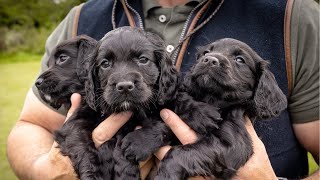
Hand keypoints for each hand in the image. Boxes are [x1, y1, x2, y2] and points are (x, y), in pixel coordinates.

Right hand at [40, 93, 152, 178]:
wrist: (60, 173)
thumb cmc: (66, 149)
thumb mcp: (68, 131)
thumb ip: (74, 114)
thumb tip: (77, 96)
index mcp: (87, 146)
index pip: (103, 133)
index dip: (116, 121)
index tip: (129, 111)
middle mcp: (98, 159)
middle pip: (119, 149)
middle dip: (133, 137)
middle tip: (145, 125)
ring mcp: (107, 170)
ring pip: (128, 162)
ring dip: (141, 149)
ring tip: (150, 136)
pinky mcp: (113, 176)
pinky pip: (133, 171)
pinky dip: (143, 162)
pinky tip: (151, 151)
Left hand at [155, 109, 276, 179]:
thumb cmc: (254, 161)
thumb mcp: (249, 139)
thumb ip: (241, 123)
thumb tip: (239, 107)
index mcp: (209, 149)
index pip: (187, 134)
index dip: (174, 123)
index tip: (164, 112)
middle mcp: (199, 163)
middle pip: (171, 153)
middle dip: (156, 143)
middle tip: (142, 130)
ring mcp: (196, 175)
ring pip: (171, 164)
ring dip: (159, 153)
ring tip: (148, 143)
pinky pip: (178, 171)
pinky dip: (169, 163)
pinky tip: (161, 155)